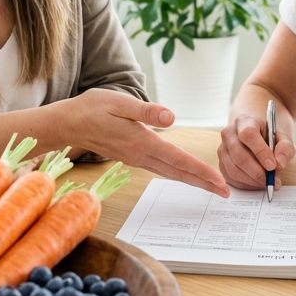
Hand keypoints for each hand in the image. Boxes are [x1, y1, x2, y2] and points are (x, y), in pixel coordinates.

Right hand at [67, 89, 229, 196]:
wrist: (69, 123)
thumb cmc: (92, 108)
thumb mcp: (119, 102)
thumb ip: (146, 111)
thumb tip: (171, 118)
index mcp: (142, 142)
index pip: (178, 160)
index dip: (201, 172)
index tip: (220, 183)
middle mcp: (141, 154)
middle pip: (178, 172)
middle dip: (203, 183)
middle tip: (226, 193)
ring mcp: (137, 158)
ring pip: (170, 172)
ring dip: (193, 180)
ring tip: (213, 186)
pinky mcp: (133, 156)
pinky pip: (161, 168)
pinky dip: (178, 173)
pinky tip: (187, 174)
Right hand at [218, 112, 295, 189]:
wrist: (254, 136)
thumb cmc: (268, 137)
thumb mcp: (282, 138)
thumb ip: (285, 148)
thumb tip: (279, 164)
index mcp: (244, 122)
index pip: (248, 135)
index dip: (260, 152)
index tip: (273, 166)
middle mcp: (229, 134)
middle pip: (239, 156)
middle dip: (257, 172)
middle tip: (272, 180)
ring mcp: (222, 149)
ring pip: (233, 170)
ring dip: (252, 181)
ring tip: (267, 182)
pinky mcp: (221, 163)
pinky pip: (231, 178)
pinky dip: (246, 185)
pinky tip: (257, 183)